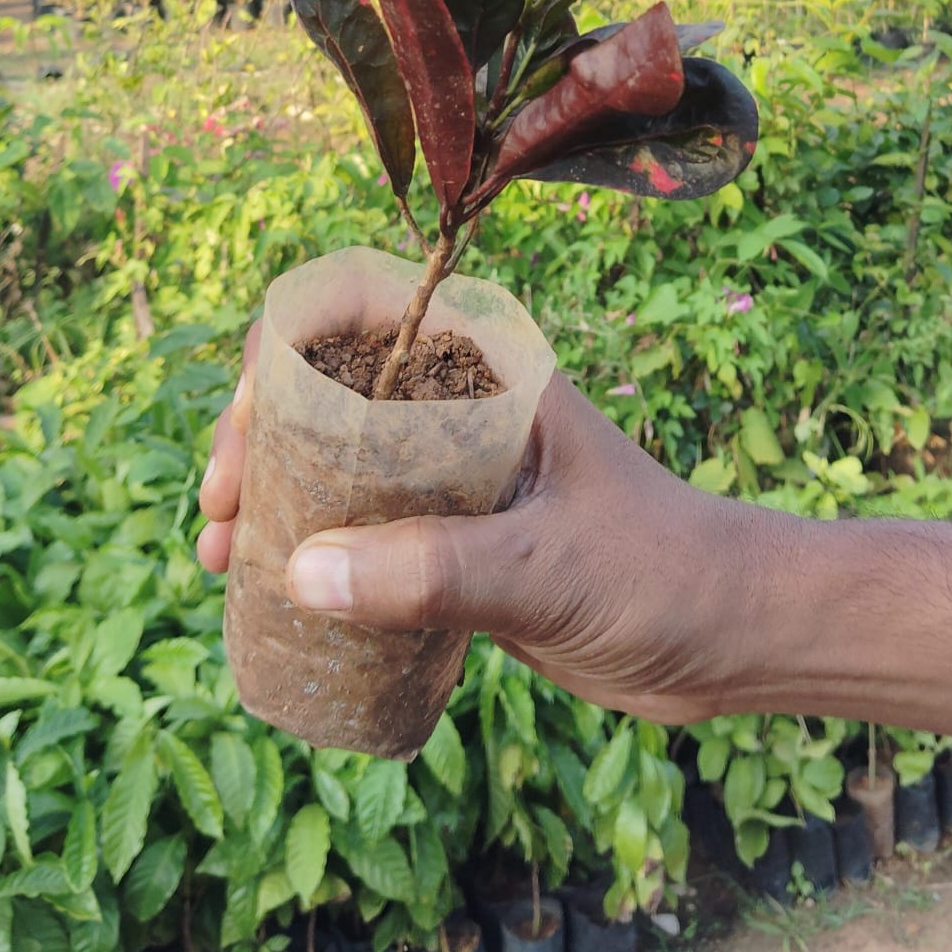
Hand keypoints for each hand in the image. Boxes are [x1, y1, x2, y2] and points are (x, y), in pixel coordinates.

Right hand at [199, 319, 755, 723]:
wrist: (733, 635)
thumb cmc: (665, 571)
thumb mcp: (548, 564)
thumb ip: (435, 570)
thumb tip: (301, 572)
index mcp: (492, 372)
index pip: (365, 316)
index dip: (287, 352)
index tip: (246, 425)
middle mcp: (465, 413)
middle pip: (335, 394)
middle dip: (262, 440)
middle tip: (219, 508)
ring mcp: (460, 482)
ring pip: (343, 467)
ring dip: (278, 499)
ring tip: (221, 555)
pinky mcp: (463, 547)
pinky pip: (369, 535)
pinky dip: (317, 554)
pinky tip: (275, 592)